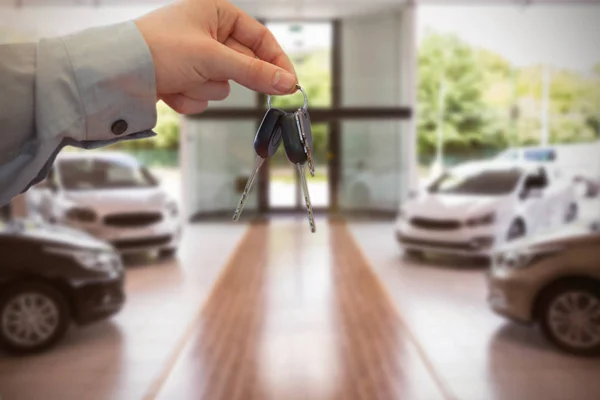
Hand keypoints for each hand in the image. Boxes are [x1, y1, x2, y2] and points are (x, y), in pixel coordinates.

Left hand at [135, 0, 296, 113]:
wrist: (115, 73)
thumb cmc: (158, 49)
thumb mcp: (213, 58)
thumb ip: (254, 72)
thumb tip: (287, 82)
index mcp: (215, 13)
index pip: (259, 37)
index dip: (275, 61)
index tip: (288, 83)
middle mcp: (206, 33)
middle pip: (241, 65)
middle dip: (223, 76)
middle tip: (218, 77)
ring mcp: (194, 58)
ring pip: (222, 85)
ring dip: (203, 88)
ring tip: (181, 78)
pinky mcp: (183, 79)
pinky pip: (203, 96)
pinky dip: (189, 98)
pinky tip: (170, 89)